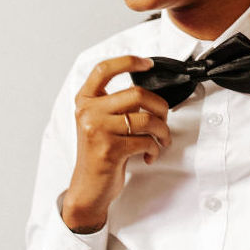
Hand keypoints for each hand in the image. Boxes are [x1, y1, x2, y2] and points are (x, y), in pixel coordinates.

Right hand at [61, 56, 170, 232]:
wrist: (88, 187)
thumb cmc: (99, 154)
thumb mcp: (101, 123)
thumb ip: (116, 106)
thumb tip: (149, 96)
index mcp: (85, 101)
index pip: (104, 69)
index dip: (128, 61)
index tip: (147, 63)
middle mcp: (88, 112)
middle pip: (137, 94)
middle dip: (160, 107)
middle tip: (164, 119)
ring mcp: (98, 130)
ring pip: (146, 119)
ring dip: (162, 131)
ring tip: (161, 141)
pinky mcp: (109, 149)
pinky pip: (146, 141)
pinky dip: (154, 149)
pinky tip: (149, 155)